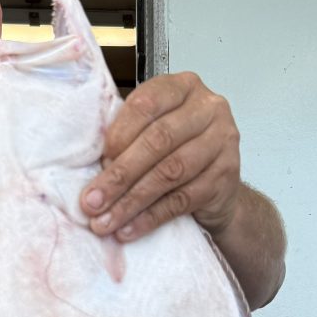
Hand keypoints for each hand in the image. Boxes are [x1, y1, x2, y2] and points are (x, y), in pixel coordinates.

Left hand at [80, 72, 240, 241]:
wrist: (218, 186)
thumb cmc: (176, 151)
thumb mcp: (152, 131)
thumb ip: (127, 136)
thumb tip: (94, 166)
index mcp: (182, 87)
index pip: (147, 104)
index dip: (119, 134)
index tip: (98, 161)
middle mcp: (208, 108)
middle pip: (158, 141)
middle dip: (120, 175)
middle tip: (91, 202)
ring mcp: (222, 142)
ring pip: (169, 173)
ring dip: (131, 201)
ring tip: (105, 221)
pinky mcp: (225, 177)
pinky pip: (182, 200)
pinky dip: (151, 217)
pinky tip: (129, 229)